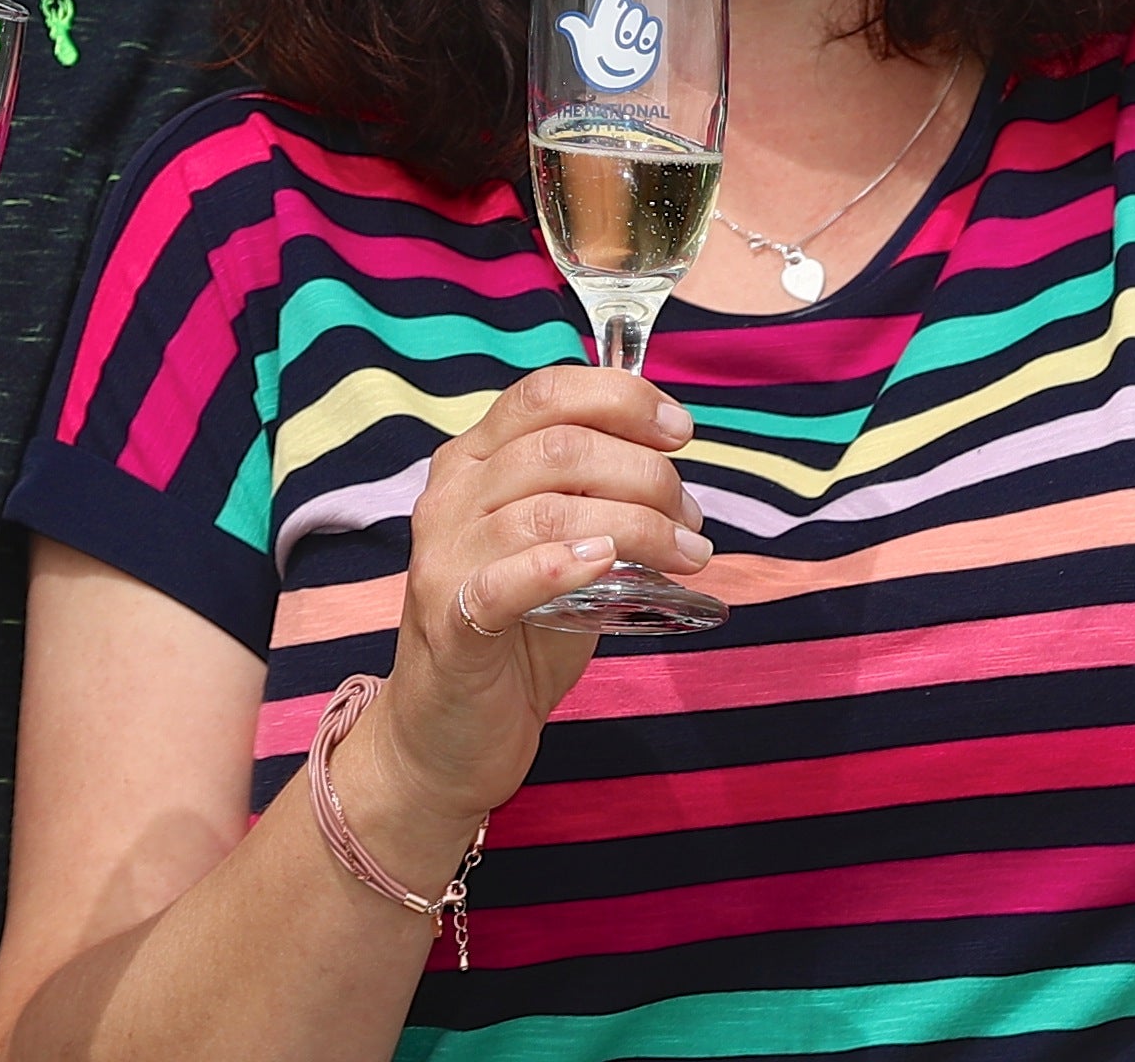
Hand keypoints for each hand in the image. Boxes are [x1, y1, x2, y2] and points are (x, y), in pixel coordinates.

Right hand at [346, 365, 708, 856]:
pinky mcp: (448, 622)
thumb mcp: (562, 553)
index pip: (544, 394)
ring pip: (545, 508)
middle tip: (691, 523)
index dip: (620, 399)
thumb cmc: (516, 640)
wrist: (446, 740)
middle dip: (645, 474)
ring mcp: (442, 557)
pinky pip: (501, 580)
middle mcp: (451, 496)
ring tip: (683, 556)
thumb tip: (670, 469)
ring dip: (635, 525)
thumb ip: (594, 504)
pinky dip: (560, 564)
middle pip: (557, 448)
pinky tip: (604, 564)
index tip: (679, 433)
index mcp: (475, 462)